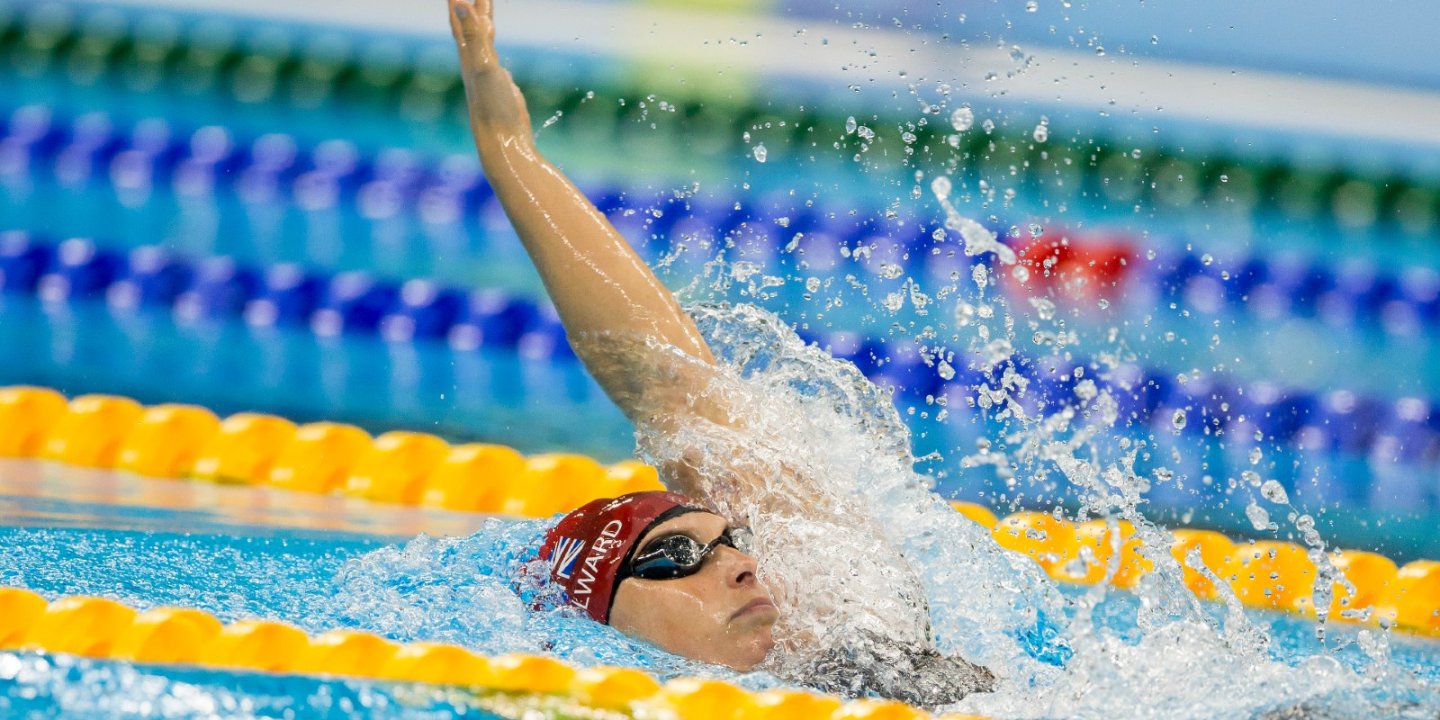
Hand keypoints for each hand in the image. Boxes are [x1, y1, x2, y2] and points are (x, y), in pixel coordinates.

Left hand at [448, 0, 531, 132]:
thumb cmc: (493, 107)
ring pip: (484, 47)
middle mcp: (475, 65)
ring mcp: (488, 79)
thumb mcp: (484, 64)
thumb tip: (459, 2)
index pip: (460, 22)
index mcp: (469, 57)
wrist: (503, 142)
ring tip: (486, 17)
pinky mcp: (501, 91)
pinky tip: (498, 62)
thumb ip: (474, 34)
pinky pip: (496, 66)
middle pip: (471, 30)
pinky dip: (496, 59)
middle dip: (474, 8)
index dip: (458, 2)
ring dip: (484, 30)